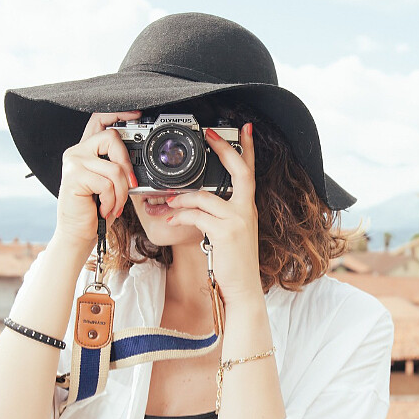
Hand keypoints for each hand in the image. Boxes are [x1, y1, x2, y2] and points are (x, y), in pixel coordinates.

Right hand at [53, 111, 140, 250]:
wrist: (78, 233)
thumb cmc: (95, 209)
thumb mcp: (110, 184)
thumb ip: (118, 166)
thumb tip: (138, 160)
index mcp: (86, 150)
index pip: (99, 120)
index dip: (118, 113)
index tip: (136, 114)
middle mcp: (77, 151)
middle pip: (111, 138)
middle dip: (126, 164)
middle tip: (128, 185)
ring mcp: (74, 162)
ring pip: (114, 168)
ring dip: (121, 193)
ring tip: (114, 205)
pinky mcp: (74, 176)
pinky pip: (107, 184)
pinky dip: (112, 200)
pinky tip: (103, 208)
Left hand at [164, 123, 262, 303]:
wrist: (242, 289)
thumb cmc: (234, 264)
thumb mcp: (230, 234)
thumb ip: (220, 215)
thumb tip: (195, 202)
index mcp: (247, 208)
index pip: (250, 172)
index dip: (247, 149)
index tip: (244, 129)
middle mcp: (246, 210)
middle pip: (240, 171)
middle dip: (224, 149)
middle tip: (210, 134)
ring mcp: (237, 220)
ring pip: (205, 196)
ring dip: (182, 197)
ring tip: (168, 202)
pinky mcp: (225, 232)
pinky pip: (197, 215)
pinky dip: (180, 215)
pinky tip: (170, 218)